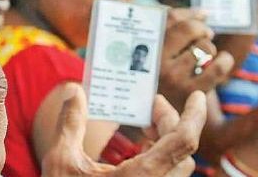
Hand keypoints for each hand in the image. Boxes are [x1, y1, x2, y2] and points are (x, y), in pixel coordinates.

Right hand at [41, 90, 206, 176]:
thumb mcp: (61, 161)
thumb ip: (70, 124)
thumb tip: (73, 90)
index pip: (183, 141)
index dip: (194, 115)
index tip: (197, 97)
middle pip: (182, 150)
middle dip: (170, 121)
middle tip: (151, 105)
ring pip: (178, 167)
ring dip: (168, 141)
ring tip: (146, 125)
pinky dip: (161, 158)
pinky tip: (141, 151)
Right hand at [158, 11, 233, 110]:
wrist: (153, 116)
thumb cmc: (154, 76)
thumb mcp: (152, 50)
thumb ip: (169, 26)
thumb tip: (203, 12)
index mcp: (143, 46)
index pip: (171, 17)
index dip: (191, 13)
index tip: (202, 14)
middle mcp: (154, 60)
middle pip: (189, 28)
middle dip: (202, 29)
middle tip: (204, 35)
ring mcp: (172, 77)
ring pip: (205, 47)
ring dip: (210, 47)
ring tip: (205, 55)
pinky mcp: (189, 92)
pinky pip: (218, 67)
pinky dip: (225, 61)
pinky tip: (222, 61)